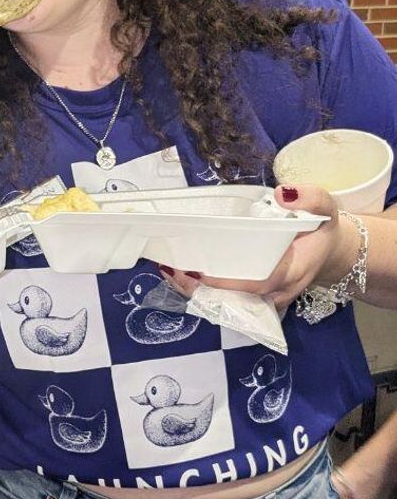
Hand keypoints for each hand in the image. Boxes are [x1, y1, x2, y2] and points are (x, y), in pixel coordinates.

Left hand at [160, 184, 344, 309]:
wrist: (330, 252)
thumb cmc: (322, 230)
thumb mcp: (326, 206)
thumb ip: (311, 197)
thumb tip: (283, 194)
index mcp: (292, 272)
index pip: (257, 282)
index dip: (227, 281)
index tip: (198, 271)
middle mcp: (276, 293)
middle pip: (234, 300)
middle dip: (200, 289)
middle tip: (171, 267)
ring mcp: (265, 300)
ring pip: (227, 304)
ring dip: (196, 290)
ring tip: (169, 269)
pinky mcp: (255, 298)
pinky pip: (227, 300)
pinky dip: (203, 289)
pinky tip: (180, 274)